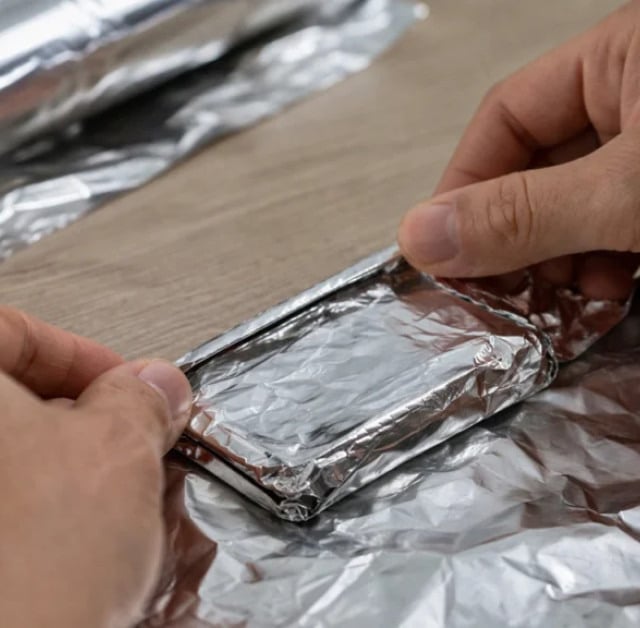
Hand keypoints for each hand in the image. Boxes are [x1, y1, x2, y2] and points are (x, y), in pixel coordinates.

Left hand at [0, 307, 192, 627]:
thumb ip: (140, 398)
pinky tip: (66, 541)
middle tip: (125, 440)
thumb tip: (155, 385)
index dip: (86, 357)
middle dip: (78, 417)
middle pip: (8, 401)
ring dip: (59, 470)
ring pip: (8, 462)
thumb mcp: (117, 450)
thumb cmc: (29, 570)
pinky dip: (31, 513)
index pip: (16, 330)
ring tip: (102, 501)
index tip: (129, 388)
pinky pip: (7, 508)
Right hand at [398, 1, 639, 300]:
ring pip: (572, 204)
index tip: (442, 247)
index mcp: (625, 53)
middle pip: (535, 167)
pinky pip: (611, 224)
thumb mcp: (628, 192)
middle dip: (512, 237)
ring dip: (554, 261)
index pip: (506, 116)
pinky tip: (599, 294)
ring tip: (554, 302)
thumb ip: (525, 214)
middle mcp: (637, 93)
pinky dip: (597, 265)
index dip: (464, 186)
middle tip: (493, 289)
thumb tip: (421, 236)